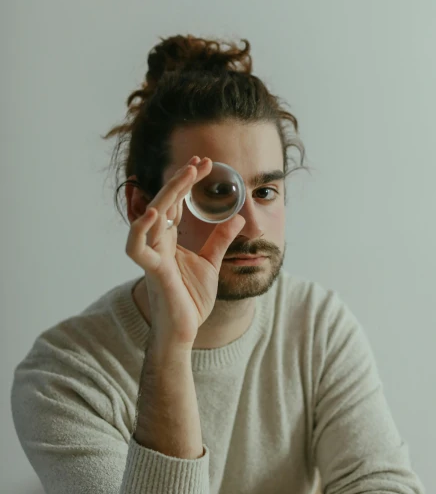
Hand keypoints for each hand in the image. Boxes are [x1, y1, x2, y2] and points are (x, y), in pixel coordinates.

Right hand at [126, 156, 245, 345]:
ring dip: (168, 194)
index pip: (175, 203)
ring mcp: (152, 256)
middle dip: (181, 180)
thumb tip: (238, 218)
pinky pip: (138, 248)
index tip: (204, 164)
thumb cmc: (190, 300)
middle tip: (200, 163)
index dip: (186, 183)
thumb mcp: (211, 262)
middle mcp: (157, 243)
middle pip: (164, 203)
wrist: (184, 331)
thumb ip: (221, 239)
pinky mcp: (153, 271)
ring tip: (186, 175)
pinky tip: (155, 212)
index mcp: (168, 239)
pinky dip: (141, 229)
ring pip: (151, 216)